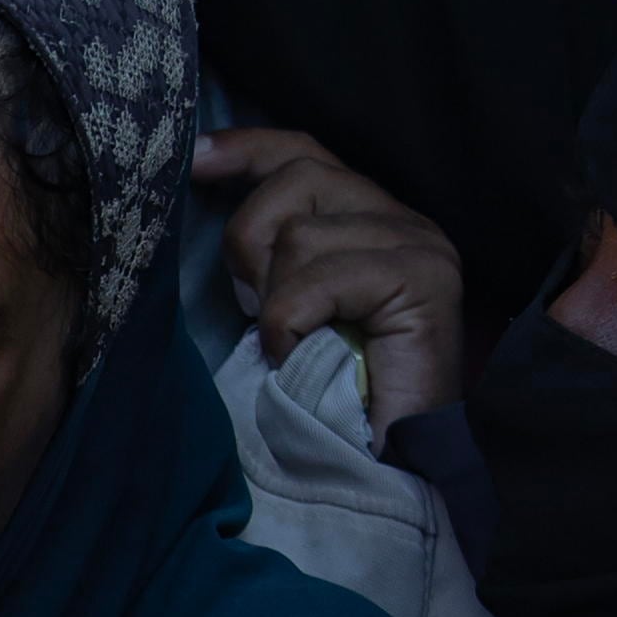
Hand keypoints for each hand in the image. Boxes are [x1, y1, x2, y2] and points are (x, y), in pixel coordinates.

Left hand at [202, 126, 468, 429]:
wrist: (385, 466)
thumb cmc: (328, 396)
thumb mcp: (286, 310)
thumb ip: (271, 258)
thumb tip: (208, 203)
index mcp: (373, 220)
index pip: (307, 154)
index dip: (247, 150)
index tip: (194, 162)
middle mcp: (405, 221)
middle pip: (300, 177)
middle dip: (251, 239)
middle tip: (252, 306)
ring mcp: (420, 246)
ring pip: (301, 234)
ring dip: (274, 300)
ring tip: (290, 345)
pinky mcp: (422, 279)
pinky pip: (318, 280)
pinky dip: (289, 323)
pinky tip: (297, 356)